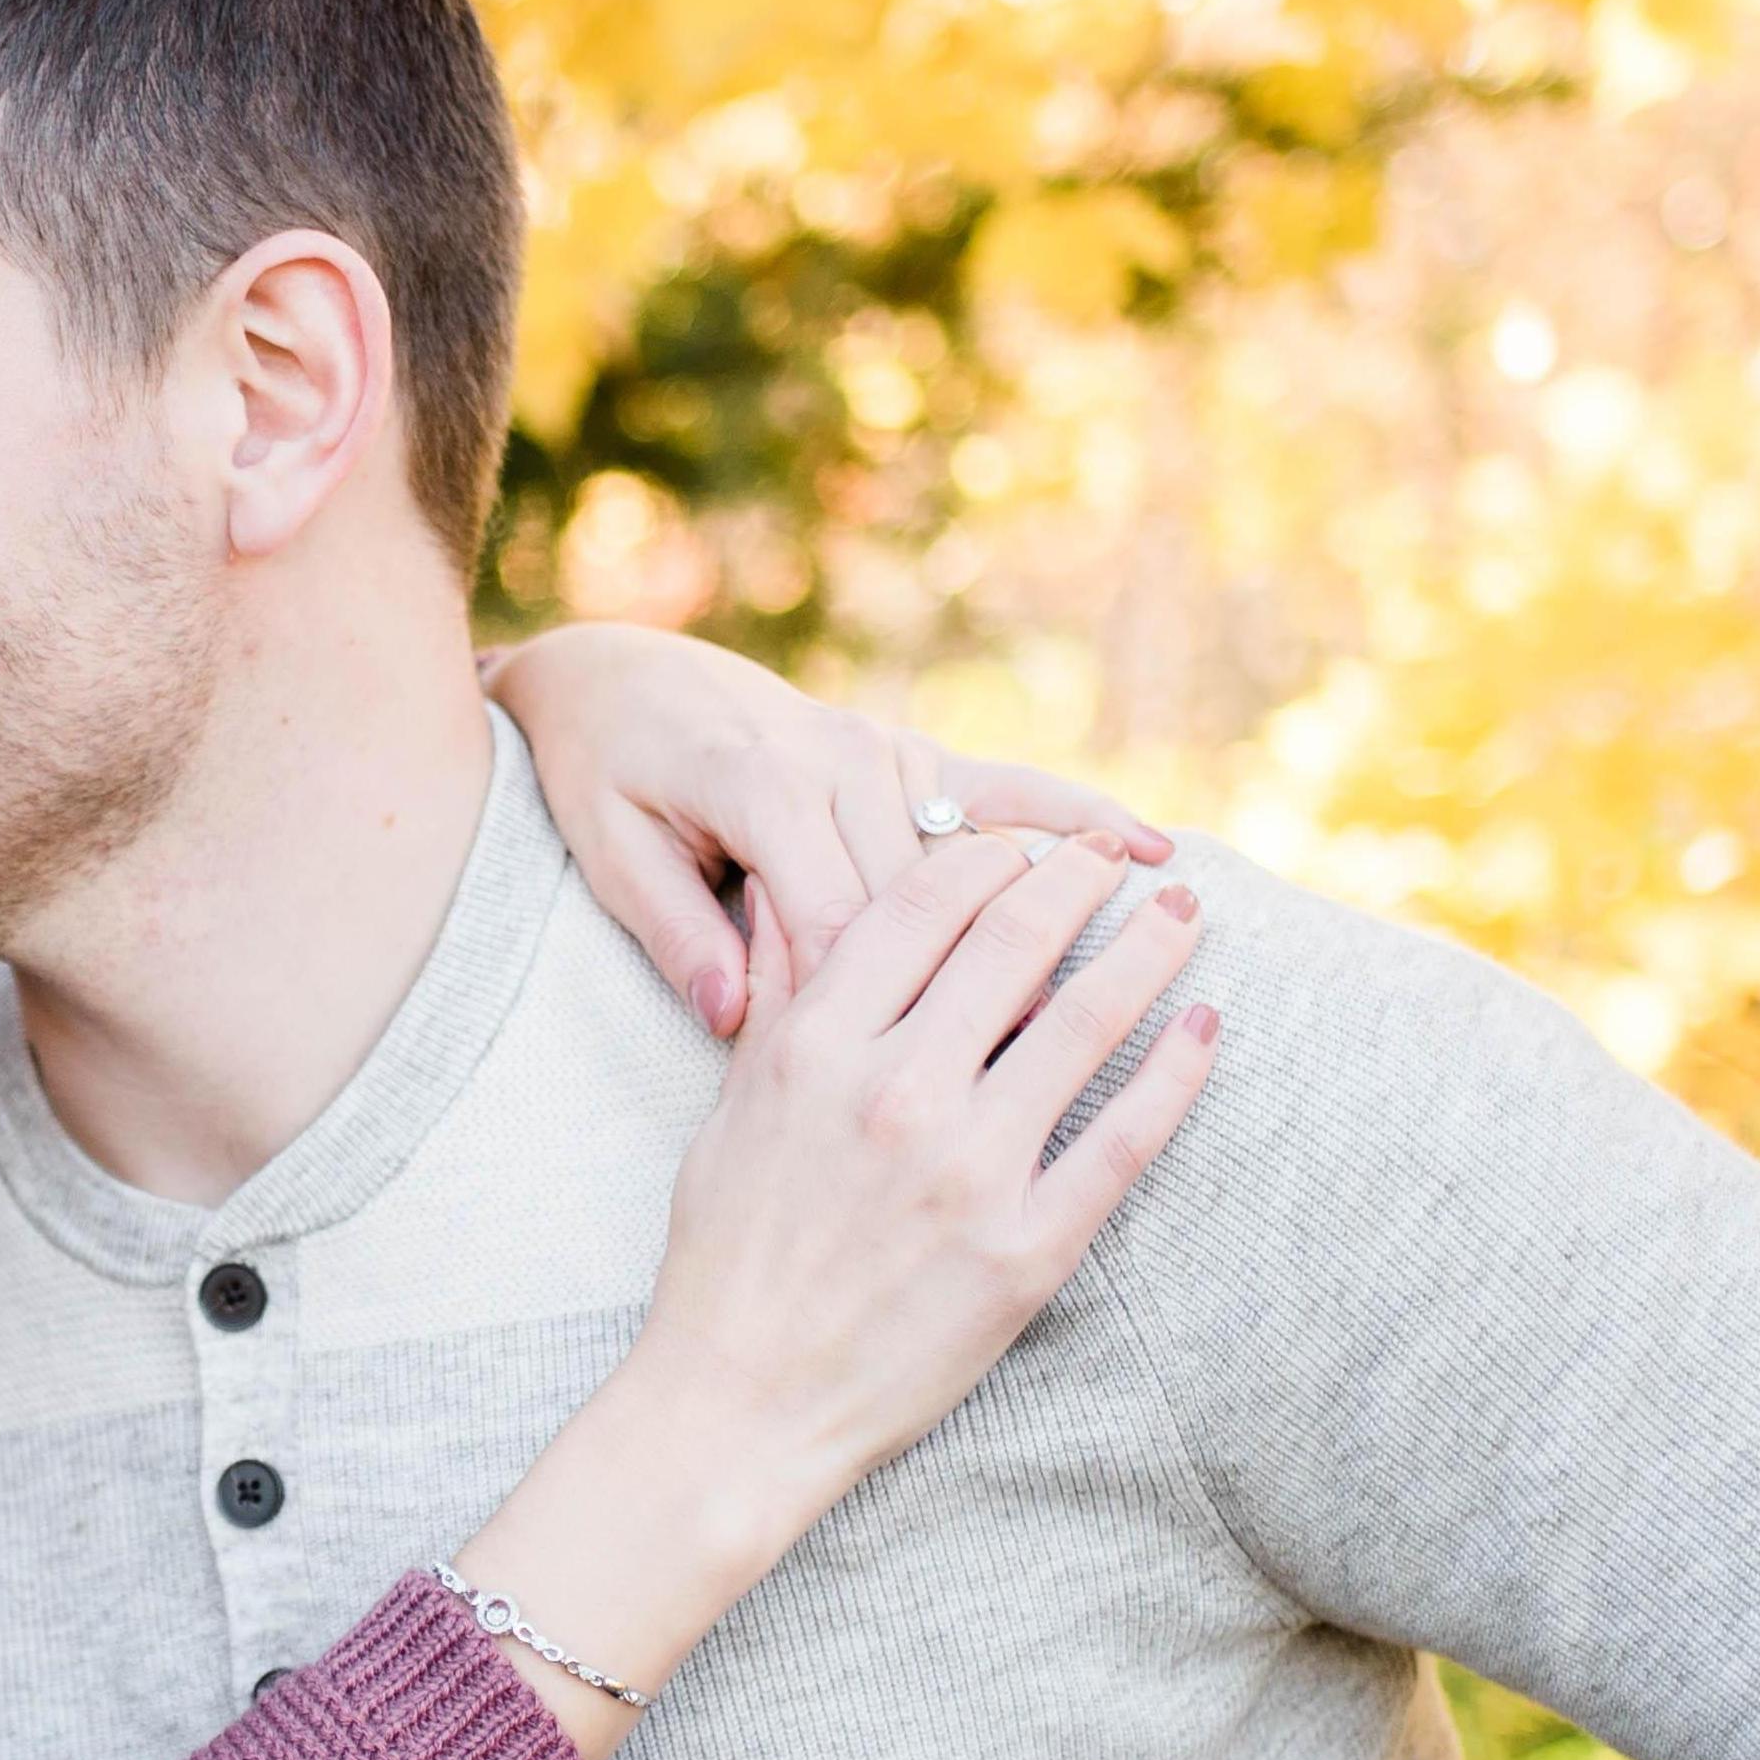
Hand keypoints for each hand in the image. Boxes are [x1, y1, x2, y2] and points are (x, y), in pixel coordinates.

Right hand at [451, 833, 1212, 1754]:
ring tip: (1180, 912)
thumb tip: (786, 891)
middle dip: (1078, 881)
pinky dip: (1175, 1071)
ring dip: (1146, 950)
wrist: (741, 1402)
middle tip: (1114, 860)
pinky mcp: (1026, 1248)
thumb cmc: (726, 1256)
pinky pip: (1124, 1139)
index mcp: (815, 1049)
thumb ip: (775, 996)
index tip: (1026, 846)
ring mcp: (969, 1171)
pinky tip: (1203, 1024)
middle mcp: (896, 1094)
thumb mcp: (731, 1110)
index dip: (988, 858)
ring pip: (1085, 1022)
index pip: (922, 906)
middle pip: (1015, 942)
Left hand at [486, 620, 1166, 1032]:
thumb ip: (677, 932)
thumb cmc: (608, 778)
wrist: (627, 675)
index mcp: (759, 785)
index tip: (922, 1084)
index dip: (880, 1003)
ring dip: (1040, 918)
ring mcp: (887, 749)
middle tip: (1036, 1069)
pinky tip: (1152, 849)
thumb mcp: (614, 851)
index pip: (838, 913)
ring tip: (1129, 983)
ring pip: (972, 858)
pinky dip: (1078, 815)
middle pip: (925, 895)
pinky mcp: (915, 752)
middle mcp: (837, 756)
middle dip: (976, 979)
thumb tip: (729, 1015)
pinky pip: (1007, 787)